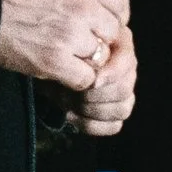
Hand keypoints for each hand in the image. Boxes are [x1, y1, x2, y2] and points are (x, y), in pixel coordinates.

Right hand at [0, 0, 129, 91]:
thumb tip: (98, 2)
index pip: (121, 5)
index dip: (111, 18)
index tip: (97, 25)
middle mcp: (82, 4)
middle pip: (113, 33)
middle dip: (98, 40)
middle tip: (76, 44)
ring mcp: (69, 33)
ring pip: (100, 57)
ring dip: (85, 61)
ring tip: (63, 55)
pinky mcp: (54, 60)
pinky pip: (85, 78)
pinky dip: (74, 79)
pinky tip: (57, 70)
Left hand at [57, 23, 136, 138]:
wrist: (44, 65)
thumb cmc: (55, 52)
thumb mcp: (64, 50)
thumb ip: (82, 58)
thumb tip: (94, 81)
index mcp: (119, 45)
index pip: (127, 63)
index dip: (111, 75)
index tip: (92, 82)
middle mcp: (125, 68)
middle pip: (124, 89)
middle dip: (95, 96)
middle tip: (71, 92)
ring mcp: (123, 91)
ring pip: (122, 109)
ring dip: (92, 110)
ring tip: (69, 102)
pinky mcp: (113, 112)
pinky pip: (114, 126)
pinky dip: (91, 125)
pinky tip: (71, 115)